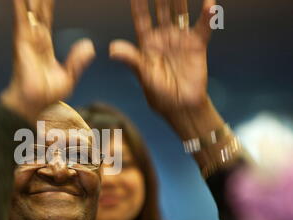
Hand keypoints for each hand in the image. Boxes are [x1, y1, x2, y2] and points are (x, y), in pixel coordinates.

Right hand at [1, 0, 95, 121]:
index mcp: (44, 45)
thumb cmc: (47, 96)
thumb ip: (77, 61)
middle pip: (36, 9)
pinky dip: (19, 6)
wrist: (34, 105)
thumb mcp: (69, 77)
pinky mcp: (23, 42)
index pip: (46, 17)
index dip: (48, 3)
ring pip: (29, 10)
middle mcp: (33, 38)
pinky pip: (21, 19)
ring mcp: (27, 39)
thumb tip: (91, 46)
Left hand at [110, 0, 215, 114]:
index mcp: (147, 44)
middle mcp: (163, 37)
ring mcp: (180, 39)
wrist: (181, 107)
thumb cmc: (159, 95)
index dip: (139, 2)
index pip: (141, 17)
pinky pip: (203, 26)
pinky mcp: (197, 45)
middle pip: (161, 8)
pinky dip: (207, 15)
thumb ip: (131, 59)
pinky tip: (209, 3)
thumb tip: (111, 49)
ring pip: (180, 11)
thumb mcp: (143, 76)